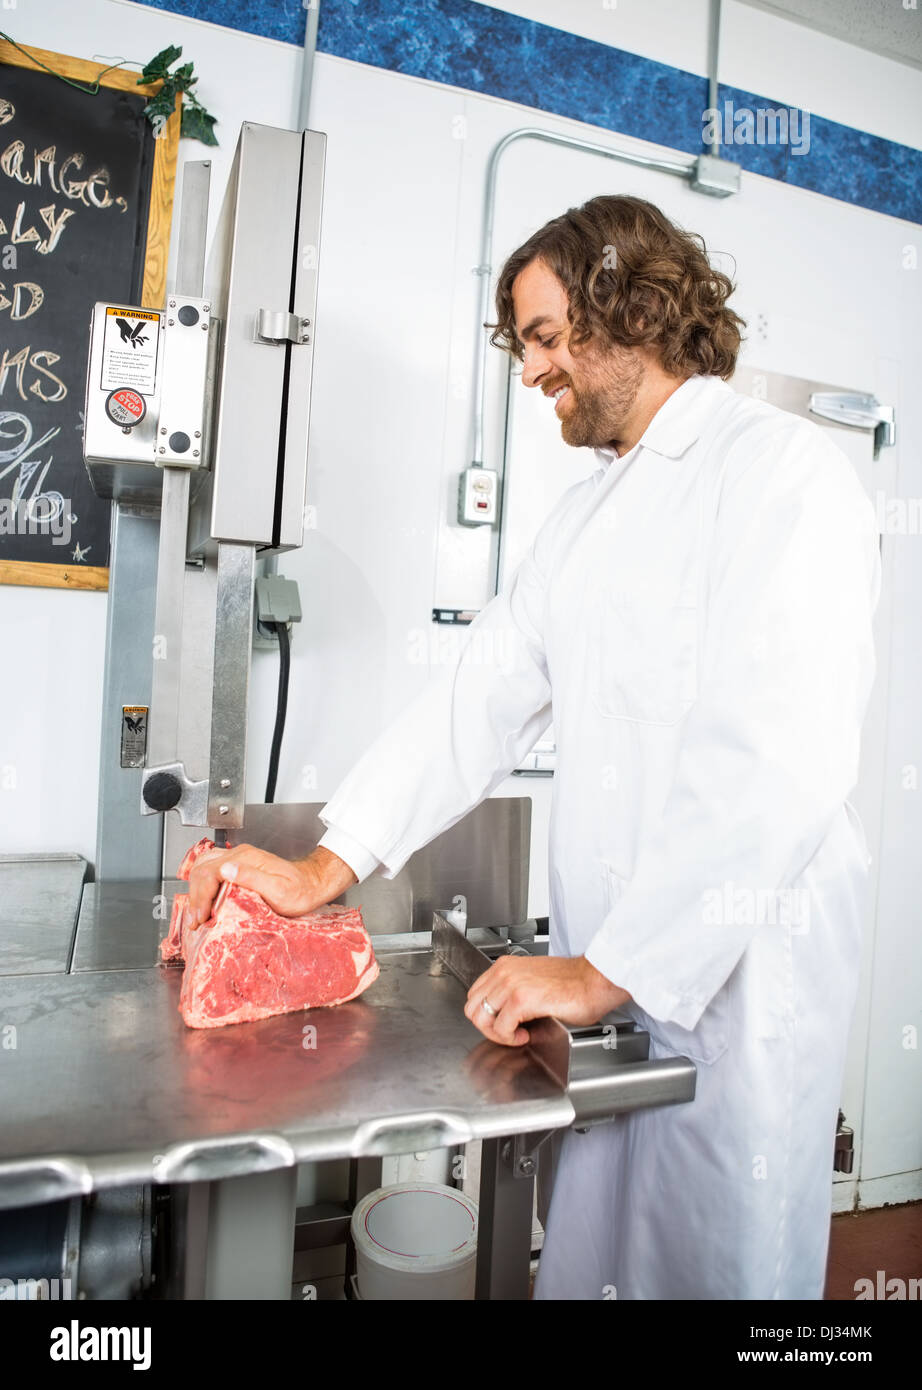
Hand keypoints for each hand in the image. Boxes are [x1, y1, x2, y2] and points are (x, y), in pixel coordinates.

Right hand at [186, 844, 356, 926]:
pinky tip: (204, 904)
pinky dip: (202, 888)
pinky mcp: (238, 868)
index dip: (201, 896)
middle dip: (195, 896)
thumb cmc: (299, 891)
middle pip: (202, 870)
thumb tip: (226, 870)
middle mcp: (238, 856)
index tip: (201, 917)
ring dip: (196, 892)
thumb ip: (252, 878)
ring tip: (197, 915)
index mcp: (245, 859)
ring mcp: (237, 861)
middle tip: (196, 921)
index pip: (209, 873)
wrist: (312, 885)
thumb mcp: (278, 889)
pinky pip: (211, 872)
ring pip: (203, 869)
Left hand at [463, 955, 630, 1046]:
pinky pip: (501, 1028)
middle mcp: (504, 972)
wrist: (594, 980)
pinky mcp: (521, 999)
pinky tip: (526, 1035)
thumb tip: (502, 1016)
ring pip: (481, 1018)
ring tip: (517, 1034)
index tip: (502, 1023)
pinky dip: (510, 1038)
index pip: (475, 995)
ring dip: (498, 1034)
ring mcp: (510, 984)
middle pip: (472, 1008)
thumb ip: (513, 993)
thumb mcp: (533, 981)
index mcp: (505, 966)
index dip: (486, 1015)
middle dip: (488, 1027)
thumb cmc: (573, 983)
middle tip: (508, 1033)